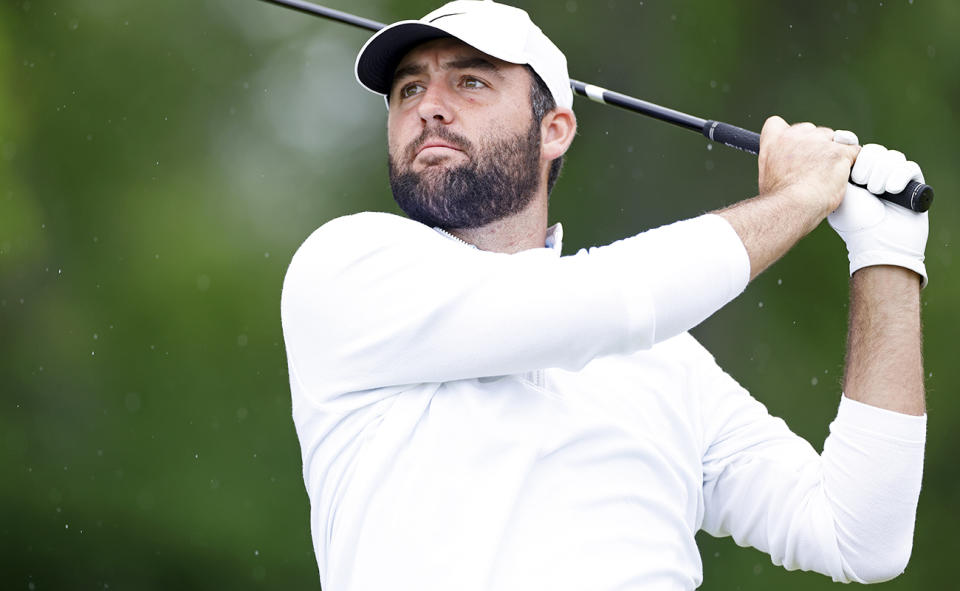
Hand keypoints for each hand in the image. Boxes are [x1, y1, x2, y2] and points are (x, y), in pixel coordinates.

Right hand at [758, 116, 859, 217]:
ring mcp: (819, 141)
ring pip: (835, 139)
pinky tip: (844, 176)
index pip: (778, 123)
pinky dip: (852, 162)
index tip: (795, 148)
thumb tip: (785, 170)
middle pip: (813, 131)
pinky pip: (854, 151)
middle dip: (817, 146)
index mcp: (774, 140)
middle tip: (816, 168)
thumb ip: (777, 163)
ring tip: (828, 176)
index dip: (790, 136)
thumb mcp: (767, 175)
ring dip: (835, 154)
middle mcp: (795, 136)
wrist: (792, 206)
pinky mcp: (839, 151)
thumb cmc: (778, 198)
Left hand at [827, 140, 928, 286]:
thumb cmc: (855, 222)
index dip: (852, 145)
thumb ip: (839, 168)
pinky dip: (898, 176)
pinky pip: (908, 166)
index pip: (858, 149)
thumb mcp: (840, 193)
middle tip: (863, 185)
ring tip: (877, 193)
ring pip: (892, 157)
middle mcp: (875, 175)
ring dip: (882, 174)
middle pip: (875, 150)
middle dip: (867, 165)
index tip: (843, 140)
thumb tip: (841, 139)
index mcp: (855, 176)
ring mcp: (894, 179)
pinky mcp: (913, 184)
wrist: (878, 242)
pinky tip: (891, 190)